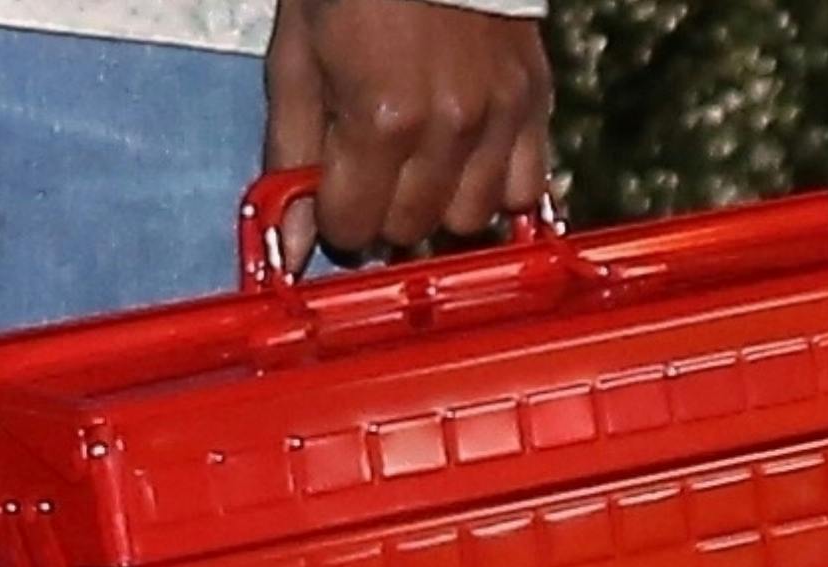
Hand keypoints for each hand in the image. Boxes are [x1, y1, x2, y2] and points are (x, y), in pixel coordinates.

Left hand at [264, 0, 552, 271]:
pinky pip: (525, 189)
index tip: (334, 191)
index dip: (336, 215)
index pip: (354, 228)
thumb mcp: (297, 60)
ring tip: (422, 166)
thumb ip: (293, 155)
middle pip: (410, 230)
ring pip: (469, 220)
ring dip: (439, 205)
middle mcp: (447, 129)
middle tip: (374, 172)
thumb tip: (294, 245)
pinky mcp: (534, 101)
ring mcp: (498, 117)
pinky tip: (469, 162)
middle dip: (383, 213)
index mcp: (381, 120)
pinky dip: (494, 186)